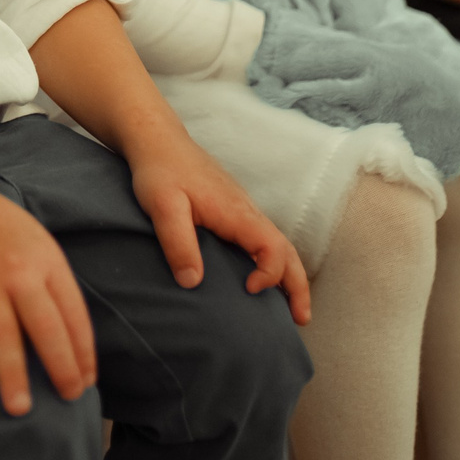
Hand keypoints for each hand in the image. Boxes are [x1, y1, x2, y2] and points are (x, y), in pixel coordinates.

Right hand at [0, 186, 95, 416]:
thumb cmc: (2, 230)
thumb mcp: (41, 247)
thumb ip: (55, 288)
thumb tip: (72, 342)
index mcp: (47, 264)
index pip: (74, 315)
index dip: (83, 352)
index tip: (86, 382)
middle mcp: (18, 274)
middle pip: (44, 328)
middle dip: (60, 367)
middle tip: (68, 400)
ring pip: (1, 333)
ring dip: (12, 373)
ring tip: (19, 408)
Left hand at [125, 134, 309, 326]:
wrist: (157, 140)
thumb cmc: (159, 171)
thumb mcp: (162, 207)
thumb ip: (178, 243)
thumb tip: (193, 283)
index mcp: (236, 212)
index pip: (273, 247)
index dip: (270, 274)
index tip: (250, 290)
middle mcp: (247, 211)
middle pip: (287, 249)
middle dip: (298, 285)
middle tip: (302, 319)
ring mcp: (242, 210)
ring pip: (278, 244)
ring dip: (289, 275)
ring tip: (292, 308)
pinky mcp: (233, 210)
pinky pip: (263, 239)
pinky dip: (274, 262)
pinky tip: (263, 277)